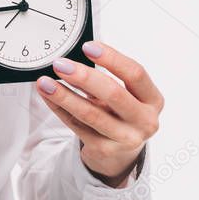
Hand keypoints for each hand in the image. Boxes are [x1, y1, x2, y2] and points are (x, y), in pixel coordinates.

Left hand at [36, 40, 163, 185]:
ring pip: (90, 114)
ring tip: (45, 82)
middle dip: (84, 77)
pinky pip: (76, 126)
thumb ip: (107, 77)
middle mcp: (145, 121)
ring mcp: (125, 139)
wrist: (120, 153)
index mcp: (153, 100)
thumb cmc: (121, 114)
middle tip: (61, 64)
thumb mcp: (124, 95)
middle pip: (113, 94)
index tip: (88, 46)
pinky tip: (47, 96)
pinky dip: (59, 109)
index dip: (112, 58)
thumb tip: (74, 57)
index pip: (136, 74)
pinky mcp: (104, 150)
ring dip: (64, 95)